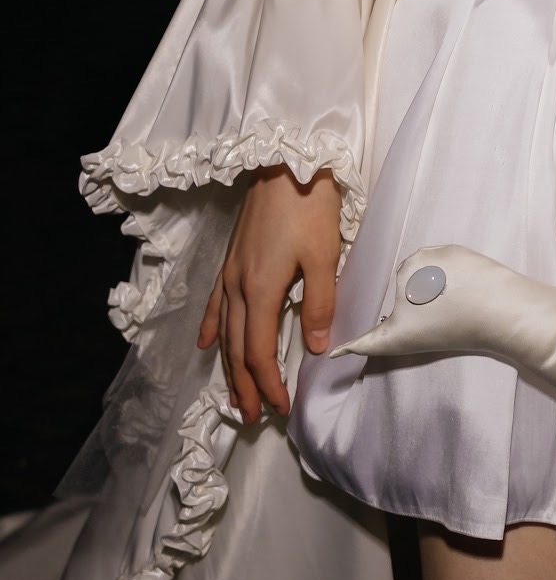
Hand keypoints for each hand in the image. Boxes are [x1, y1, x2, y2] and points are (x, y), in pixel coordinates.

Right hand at [196, 163, 343, 423]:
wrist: (286, 162)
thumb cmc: (309, 206)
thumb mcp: (325, 255)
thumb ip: (320, 303)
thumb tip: (316, 347)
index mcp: (261, 290)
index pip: (259, 351)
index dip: (267, 383)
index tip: (279, 408)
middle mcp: (238, 287)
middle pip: (236, 349)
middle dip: (243, 386)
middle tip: (251, 417)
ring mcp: (230, 273)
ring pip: (224, 332)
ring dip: (228, 367)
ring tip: (233, 394)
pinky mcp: (231, 260)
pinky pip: (215, 303)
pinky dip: (211, 328)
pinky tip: (207, 345)